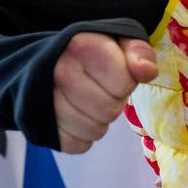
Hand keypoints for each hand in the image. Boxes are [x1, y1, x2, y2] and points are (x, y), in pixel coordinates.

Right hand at [52, 33, 157, 153]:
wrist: (48, 63)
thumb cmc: (92, 53)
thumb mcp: (120, 42)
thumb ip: (139, 52)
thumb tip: (147, 72)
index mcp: (81, 47)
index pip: (124, 84)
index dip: (127, 83)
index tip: (115, 74)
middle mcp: (58, 73)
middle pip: (109, 110)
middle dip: (113, 102)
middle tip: (101, 90)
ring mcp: (43, 101)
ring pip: (94, 131)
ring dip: (99, 121)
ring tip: (88, 102)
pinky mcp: (40, 126)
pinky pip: (77, 145)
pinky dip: (82, 136)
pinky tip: (76, 116)